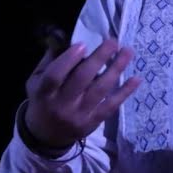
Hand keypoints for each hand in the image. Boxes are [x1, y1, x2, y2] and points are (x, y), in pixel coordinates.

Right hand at [24, 38, 141, 148]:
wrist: (46, 135)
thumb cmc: (42, 100)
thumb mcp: (36, 81)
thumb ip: (50, 60)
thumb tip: (66, 38)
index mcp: (44, 93)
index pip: (55, 76)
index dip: (68, 60)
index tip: (83, 45)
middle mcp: (62, 105)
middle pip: (82, 79)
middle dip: (99, 58)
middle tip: (113, 42)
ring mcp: (79, 115)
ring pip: (100, 90)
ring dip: (116, 69)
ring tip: (128, 52)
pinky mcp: (93, 122)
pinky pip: (111, 105)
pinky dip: (125, 92)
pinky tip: (136, 78)